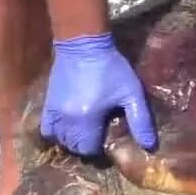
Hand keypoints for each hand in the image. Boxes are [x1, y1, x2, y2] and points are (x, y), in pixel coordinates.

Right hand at [39, 33, 157, 155]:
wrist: (84, 45)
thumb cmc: (111, 68)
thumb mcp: (131, 93)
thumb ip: (140, 121)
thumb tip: (149, 146)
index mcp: (87, 118)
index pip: (88, 149)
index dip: (99, 148)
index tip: (107, 139)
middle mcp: (67, 119)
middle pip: (74, 146)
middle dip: (86, 145)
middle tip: (98, 135)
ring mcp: (55, 111)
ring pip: (60, 139)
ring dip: (72, 140)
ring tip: (85, 131)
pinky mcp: (48, 103)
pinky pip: (46, 129)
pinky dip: (56, 133)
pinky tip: (68, 127)